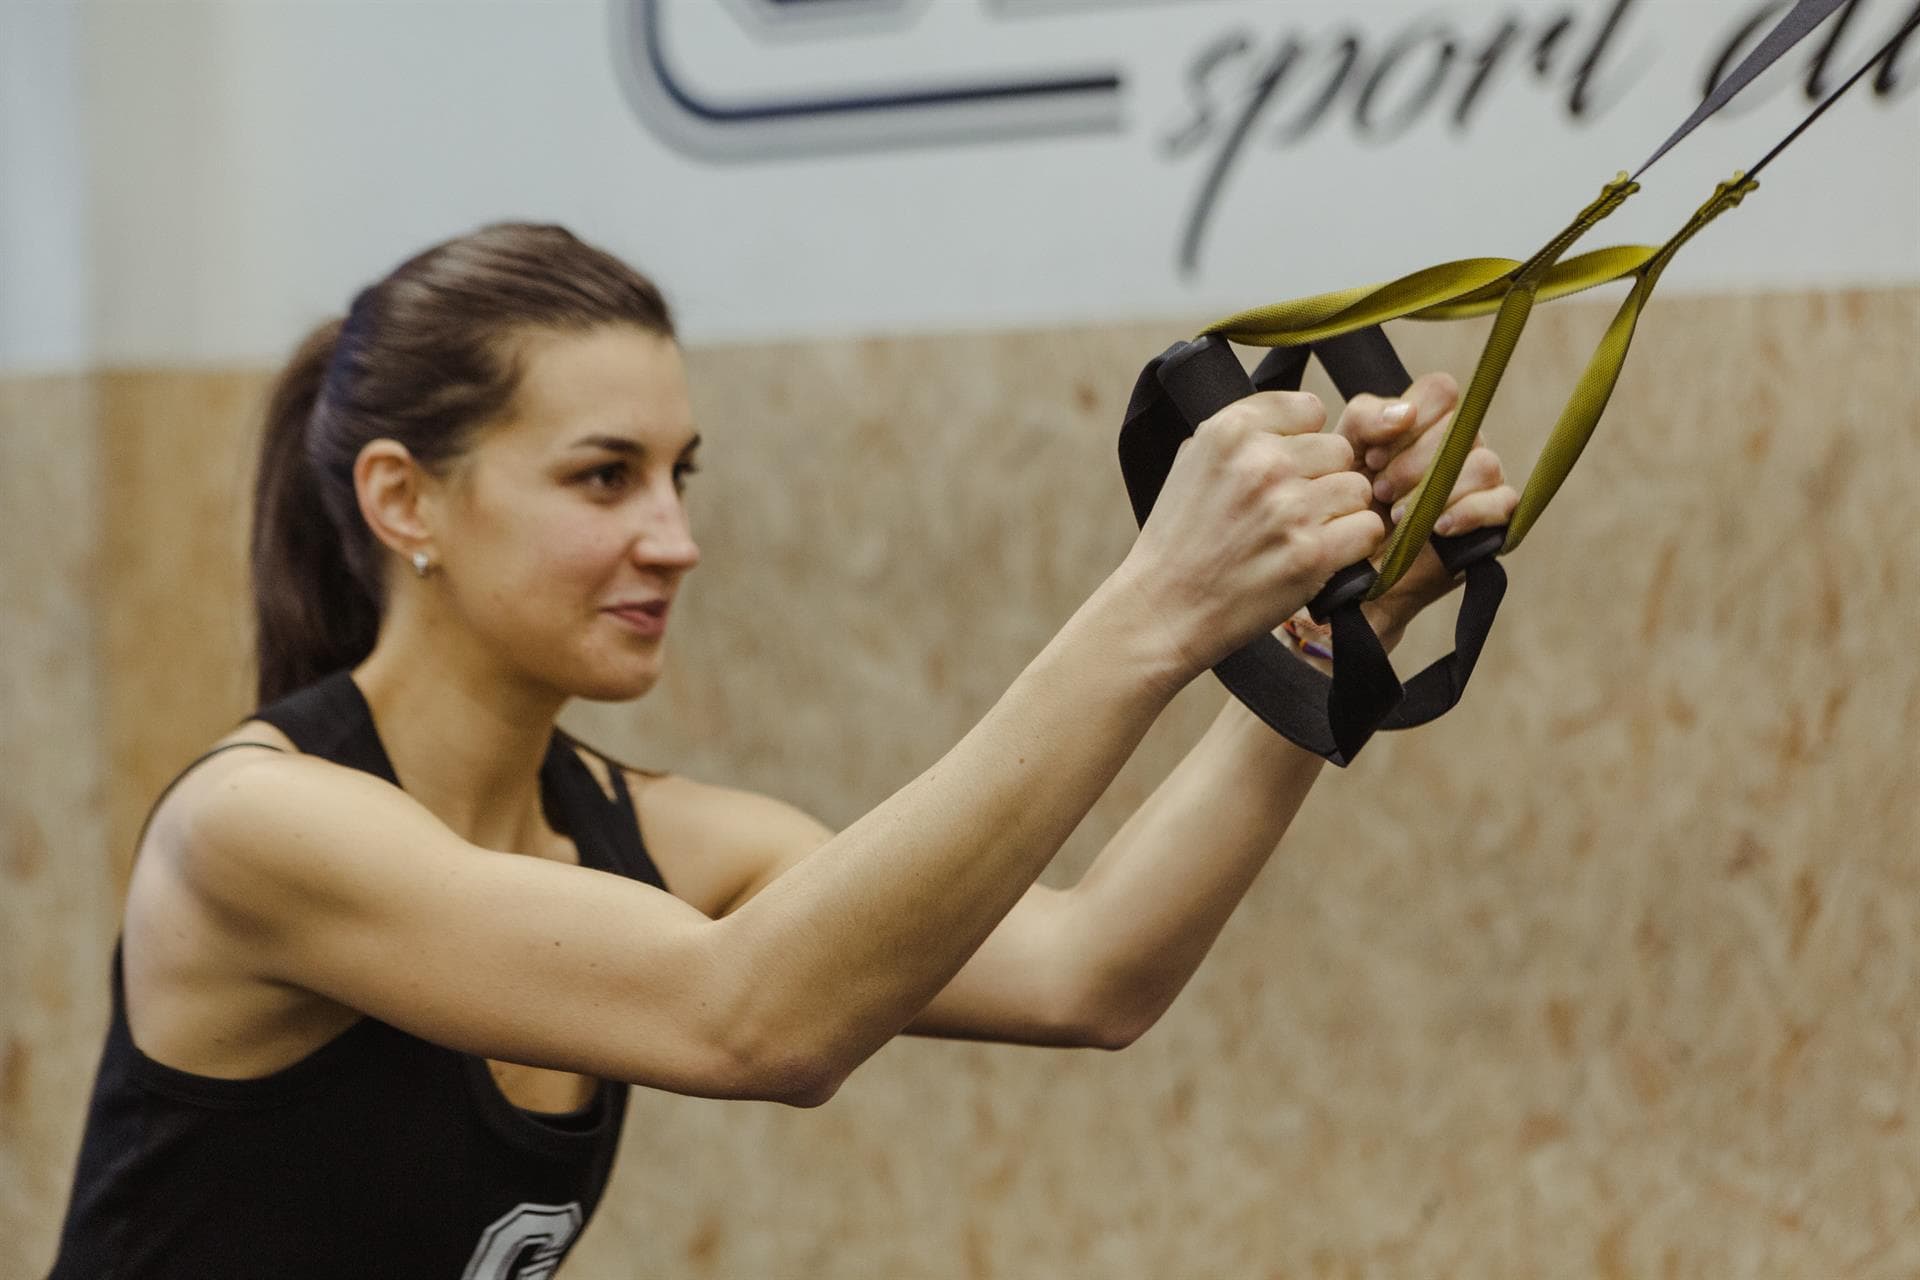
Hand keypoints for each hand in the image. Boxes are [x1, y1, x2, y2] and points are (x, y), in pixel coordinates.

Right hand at [1123, 390, 1385, 674]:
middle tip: (1291, 512)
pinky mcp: (1311, 553)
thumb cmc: (1179, 540)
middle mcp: (1262, 461)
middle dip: (1323, 479)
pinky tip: (1319, 557)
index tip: (1285, 469)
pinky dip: (1352, 547)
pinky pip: (1367, 529)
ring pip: (1358, 489)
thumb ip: (1244, 433)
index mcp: (1230, 430)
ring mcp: (1289, 507)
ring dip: (1340, 514)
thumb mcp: (1192, 463)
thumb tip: (1299, 418)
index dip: (1303, 441)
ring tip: (1302, 536)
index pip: (1309, 408)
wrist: (1163, 609)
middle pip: (1339, 450)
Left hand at [1335, 372, 1519, 632]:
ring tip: (1396, 515)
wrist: (1354, 572)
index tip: (1374, 454)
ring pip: (1483, 463)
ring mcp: (1484, 481)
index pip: (1441, 390)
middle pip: (1462, 426)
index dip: (1410, 417)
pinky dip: (1468, 512)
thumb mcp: (1343, 454)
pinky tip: (1437, 527)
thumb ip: (1365, 419)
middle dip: (1414, 461)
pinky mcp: (1495, 520)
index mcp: (1428, 422)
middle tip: (1380, 490)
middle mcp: (1462, 445)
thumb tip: (1404, 412)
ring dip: (1436, 489)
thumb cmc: (1349, 506)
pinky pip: (1503, 502)